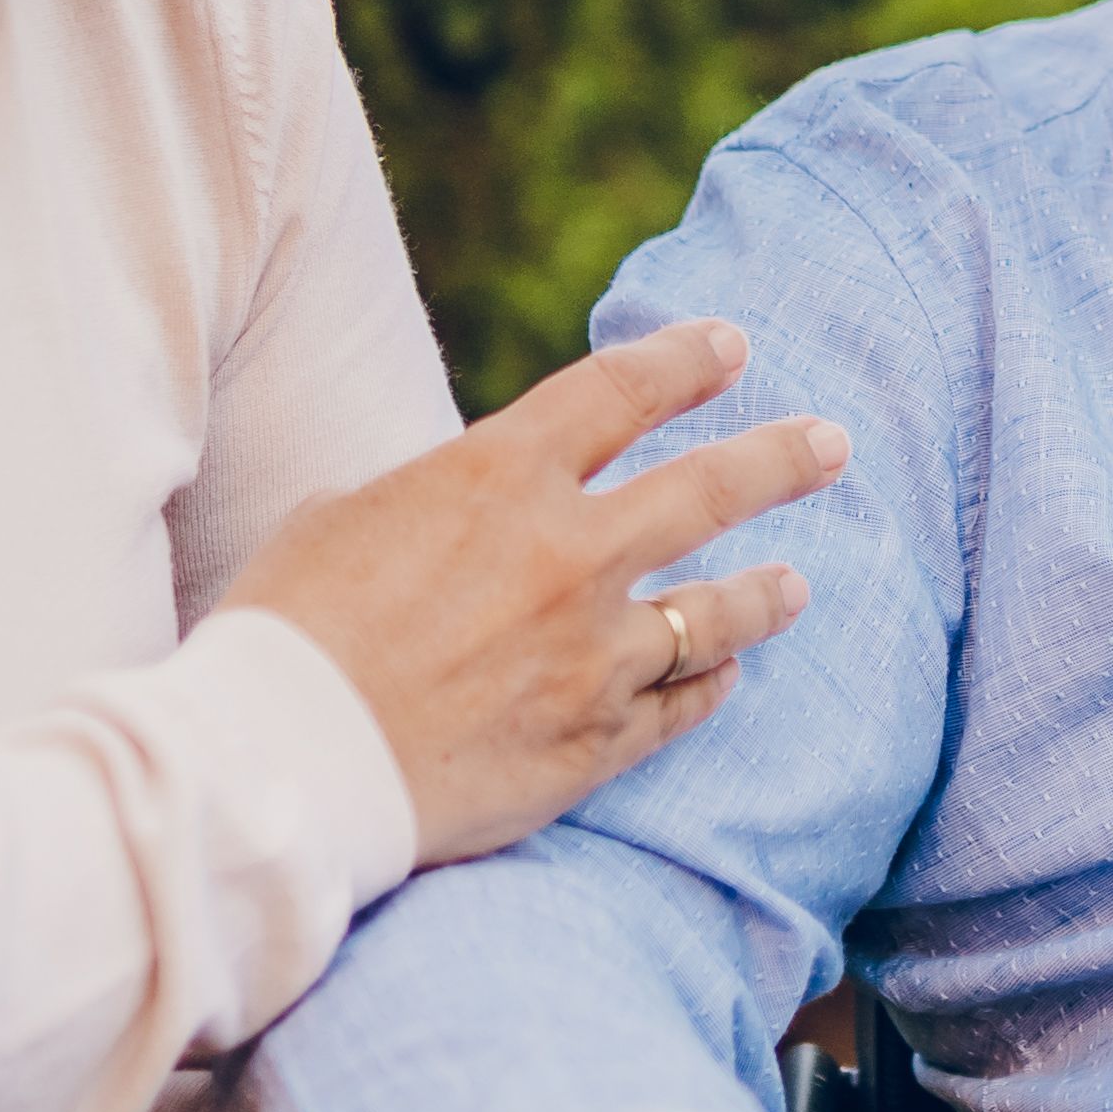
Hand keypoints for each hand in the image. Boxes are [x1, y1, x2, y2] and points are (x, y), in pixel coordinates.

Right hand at [225, 315, 848, 864]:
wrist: (284, 765)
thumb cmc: (286, 634)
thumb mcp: (342, 519)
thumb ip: (429, 501)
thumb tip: (451, 508)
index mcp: (497, 476)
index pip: (619, 391)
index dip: (684, 361)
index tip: (730, 346)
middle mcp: (567, 555)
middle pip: (711, 490)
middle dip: (780, 460)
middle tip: (828, 445)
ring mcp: (594, 653)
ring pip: (715, 612)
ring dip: (763, 593)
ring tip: (793, 584)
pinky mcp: (596, 742)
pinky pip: (681, 706)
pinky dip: (707, 685)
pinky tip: (723, 676)